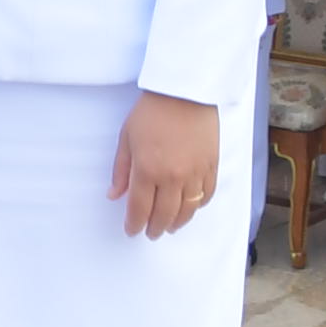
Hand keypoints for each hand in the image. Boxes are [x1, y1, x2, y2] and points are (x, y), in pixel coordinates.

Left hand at [108, 90, 223, 238]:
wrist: (184, 93)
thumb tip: (114, 195)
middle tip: (150, 233)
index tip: (131, 231)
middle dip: (155, 228)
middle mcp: (173, 177)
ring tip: (169, 227)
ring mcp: (195, 173)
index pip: (140, 208)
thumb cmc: (151, 112)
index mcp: (148, 170)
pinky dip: (198, 206)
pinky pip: (206, 195)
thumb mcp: (127, 138)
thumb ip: (121, 170)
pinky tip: (190, 208)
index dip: (134, 224)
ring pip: (187, 210)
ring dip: (177, 222)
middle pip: (165, 214)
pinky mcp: (211, 166)